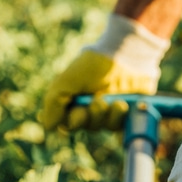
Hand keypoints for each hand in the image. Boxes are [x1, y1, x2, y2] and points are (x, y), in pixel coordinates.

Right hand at [39, 14, 168, 130]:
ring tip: (119, 102)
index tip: (81, 111)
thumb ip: (54, 102)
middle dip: (95, 115)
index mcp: (75, 102)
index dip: (75, 121)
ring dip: (113, 115)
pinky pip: (130, 129)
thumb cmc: (94, 64)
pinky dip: (131, 127)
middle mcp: (93, 110)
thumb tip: (49, 127)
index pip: (69, 125)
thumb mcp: (68, 79)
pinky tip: (132, 119)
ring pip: (108, 126)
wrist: (127, 51)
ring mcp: (113, 112)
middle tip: (100, 101)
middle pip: (90, 127)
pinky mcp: (131, 113)